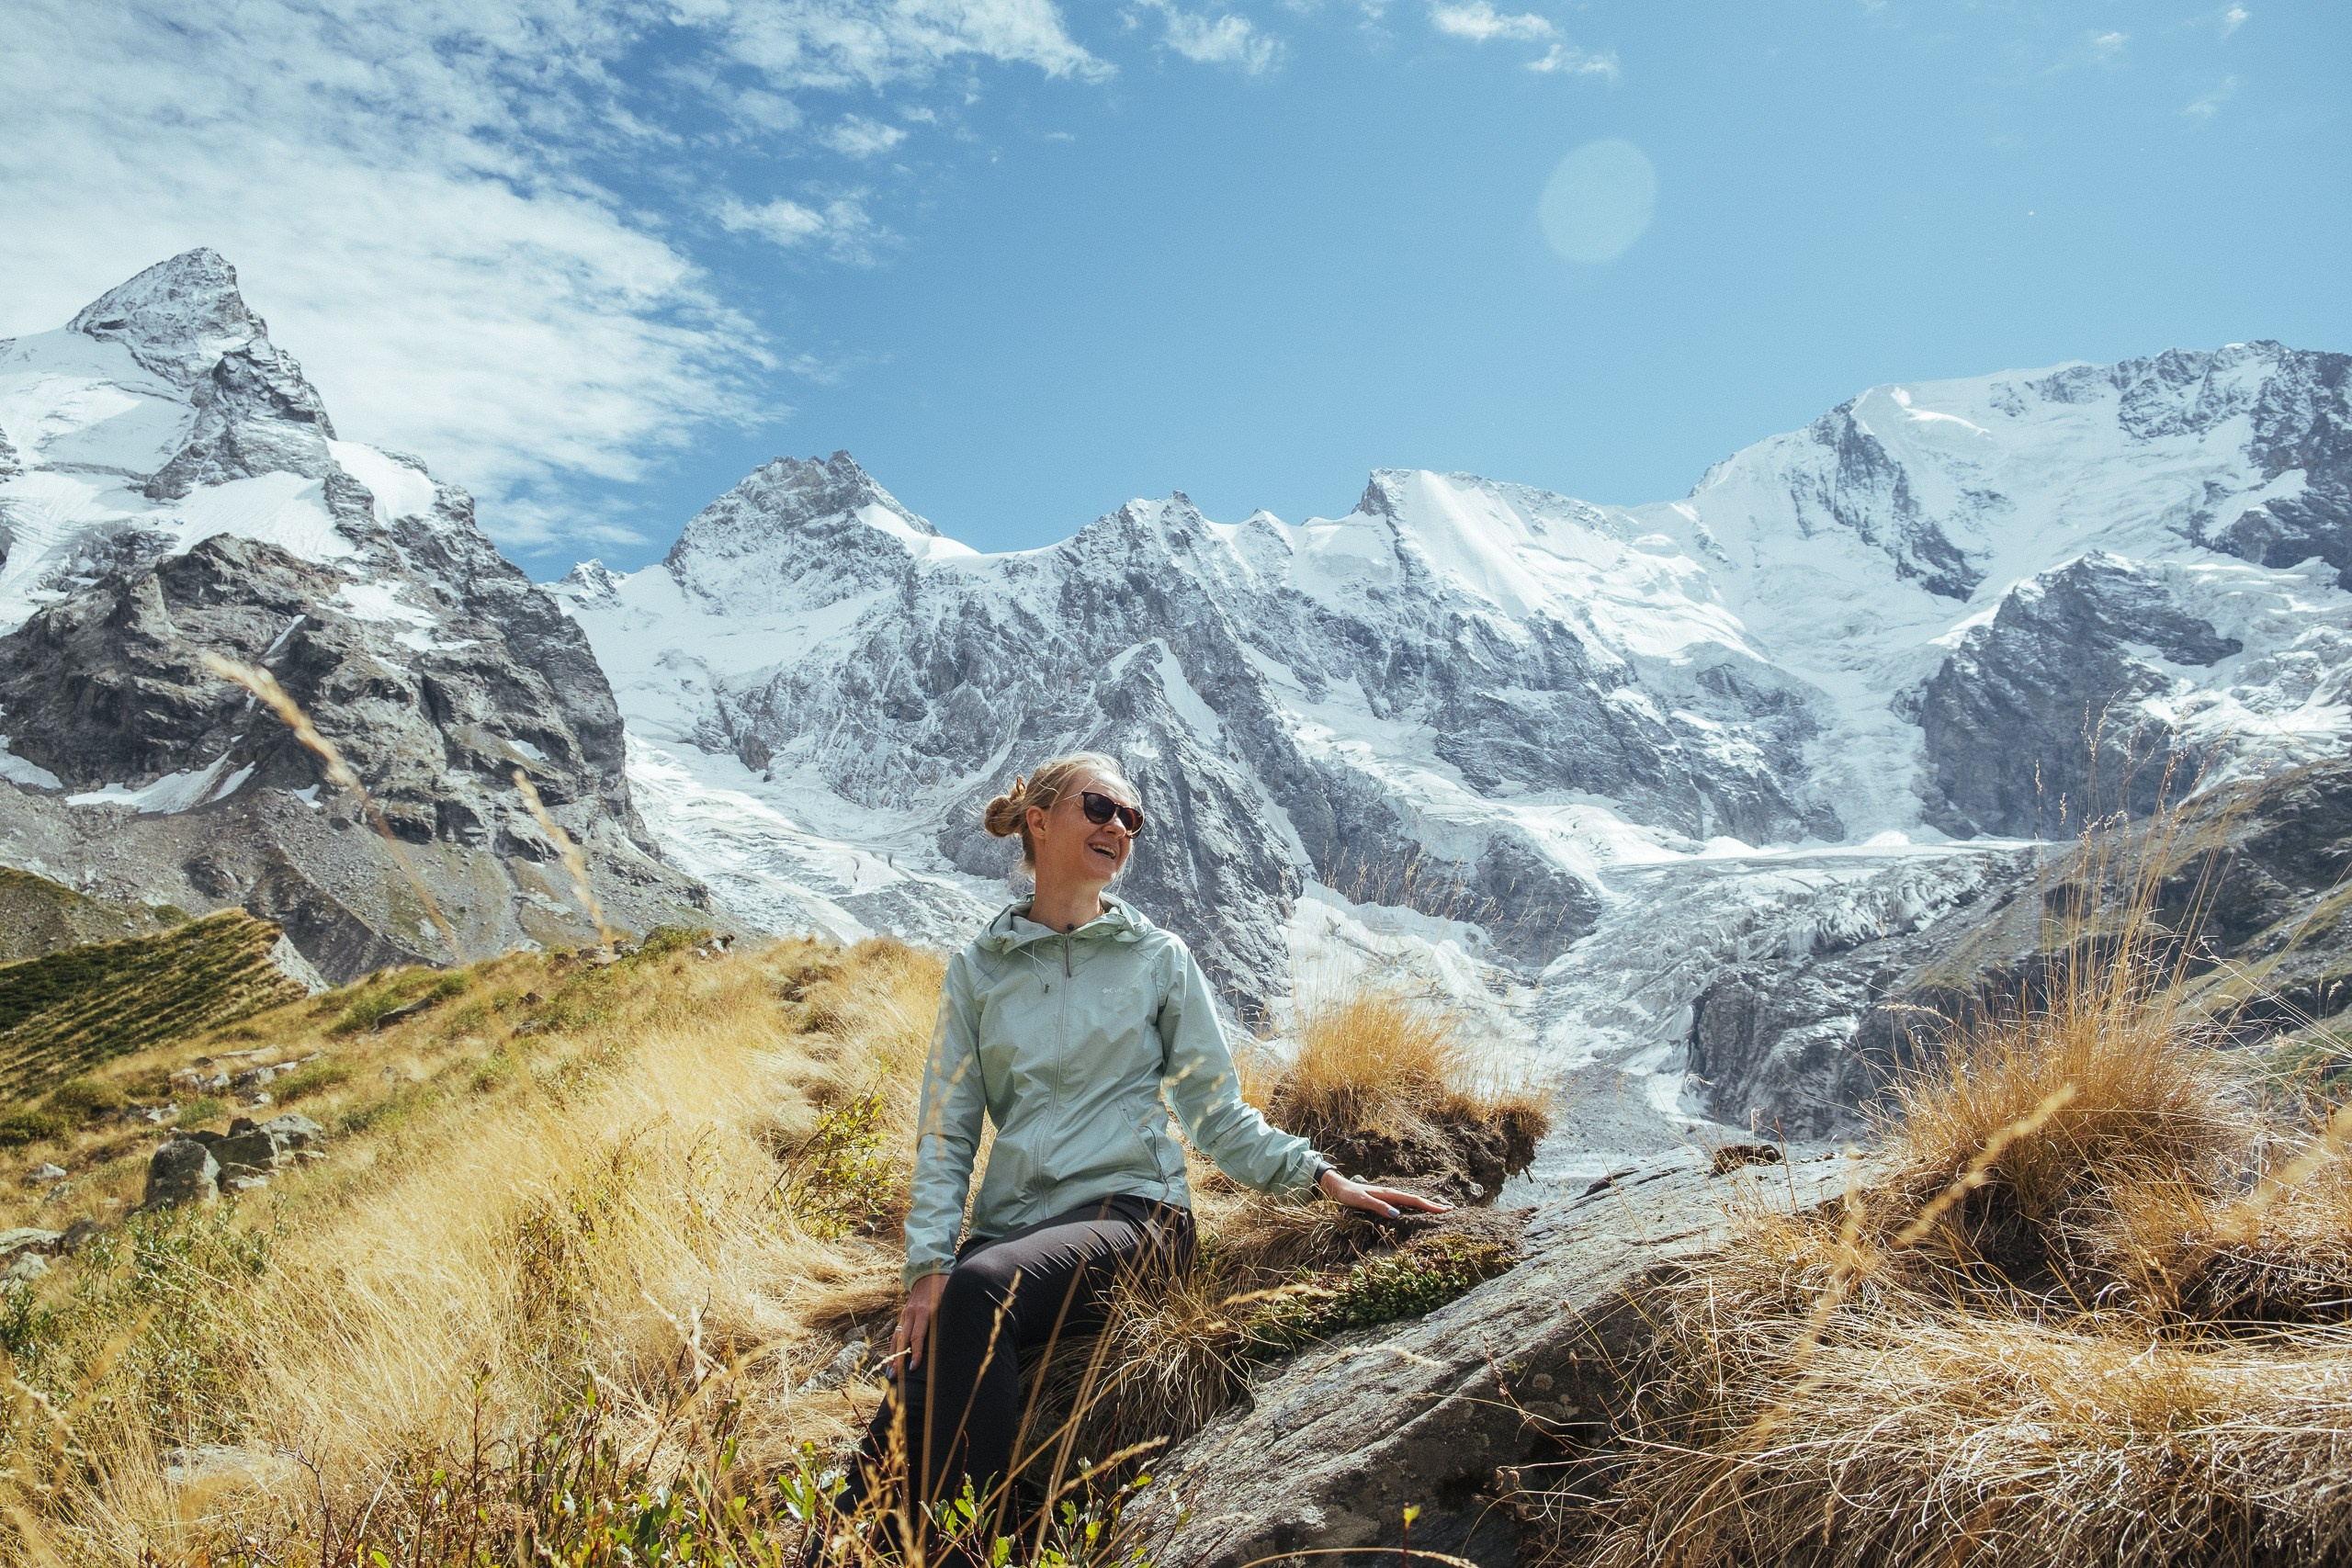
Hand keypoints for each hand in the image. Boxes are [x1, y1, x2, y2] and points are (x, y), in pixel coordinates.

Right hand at [890, 1272, 947, 1375]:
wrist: (928, 1273)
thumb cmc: (942, 1287)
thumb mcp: (947, 1299)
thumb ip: (946, 1315)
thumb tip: (953, 1333)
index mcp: (924, 1312)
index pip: (917, 1337)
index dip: (915, 1353)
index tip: (913, 1367)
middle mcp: (912, 1314)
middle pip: (903, 1340)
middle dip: (898, 1359)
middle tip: (894, 1376)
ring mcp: (905, 1314)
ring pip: (896, 1338)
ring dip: (892, 1356)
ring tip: (889, 1373)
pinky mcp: (903, 1315)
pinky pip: (896, 1333)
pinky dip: (892, 1347)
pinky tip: (890, 1359)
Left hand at [1319, 1168, 1451, 1218]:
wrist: (1338, 1188)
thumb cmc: (1348, 1196)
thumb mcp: (1361, 1202)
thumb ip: (1378, 1207)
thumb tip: (1397, 1215)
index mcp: (1389, 1194)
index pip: (1414, 1200)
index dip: (1429, 1206)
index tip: (1444, 1210)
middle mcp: (1392, 1194)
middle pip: (1417, 1200)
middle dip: (1433, 1205)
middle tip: (1450, 1210)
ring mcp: (1389, 1197)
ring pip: (1412, 1201)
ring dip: (1426, 1205)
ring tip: (1440, 1210)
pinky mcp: (1385, 1200)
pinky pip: (1405, 1203)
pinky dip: (1416, 1206)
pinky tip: (1418, 1210)